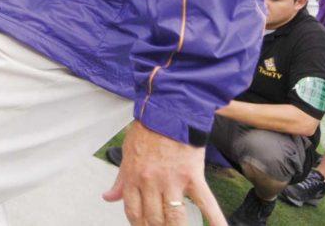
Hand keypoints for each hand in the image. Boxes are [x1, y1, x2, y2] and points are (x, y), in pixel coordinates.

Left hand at [104, 121, 225, 225]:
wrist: (168, 111)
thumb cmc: (147, 130)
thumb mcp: (127, 154)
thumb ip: (120, 180)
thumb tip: (108, 197)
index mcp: (134, 177)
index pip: (133, 212)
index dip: (138, 225)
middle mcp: (150, 182)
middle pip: (153, 219)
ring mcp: (172, 181)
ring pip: (175, 217)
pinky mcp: (193, 176)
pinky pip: (206, 203)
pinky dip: (215, 220)